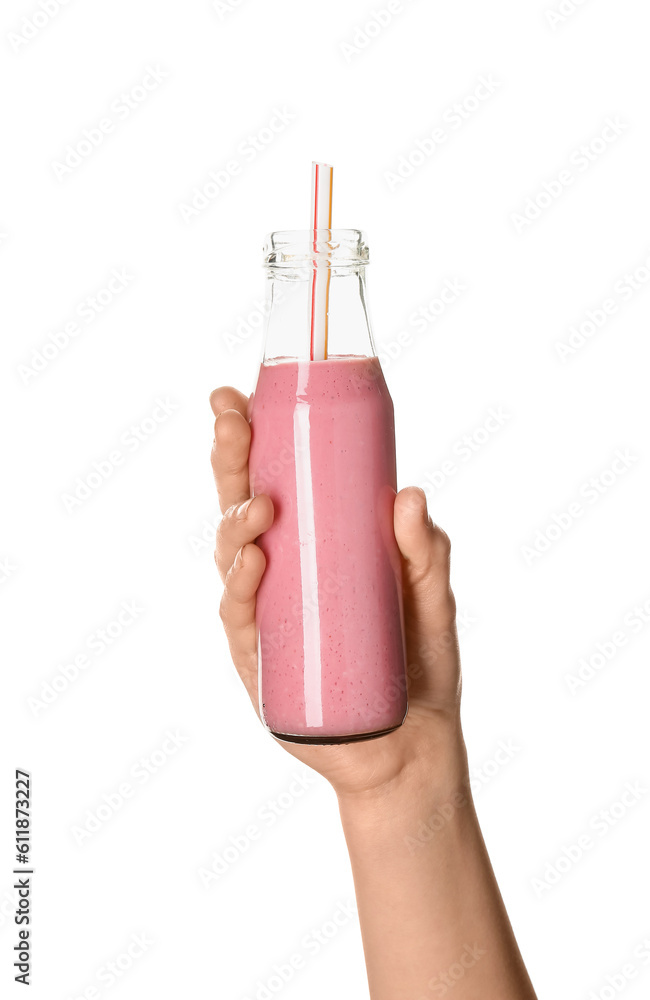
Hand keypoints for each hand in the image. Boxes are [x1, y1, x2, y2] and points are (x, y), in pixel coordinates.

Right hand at [210, 386, 468, 800]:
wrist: (413, 744)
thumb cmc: (417, 660)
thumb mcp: (432, 596)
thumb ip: (426, 549)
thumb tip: (410, 496)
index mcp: (314, 545)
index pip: (274, 481)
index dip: (251, 438)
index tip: (238, 396)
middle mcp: (281, 573)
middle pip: (240, 506)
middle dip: (230, 460)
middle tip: (230, 421)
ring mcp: (266, 615)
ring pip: (231, 557)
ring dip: (237, 523)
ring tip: (261, 507)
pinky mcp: (259, 661)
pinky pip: (240, 618)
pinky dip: (241, 588)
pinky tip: (252, 563)